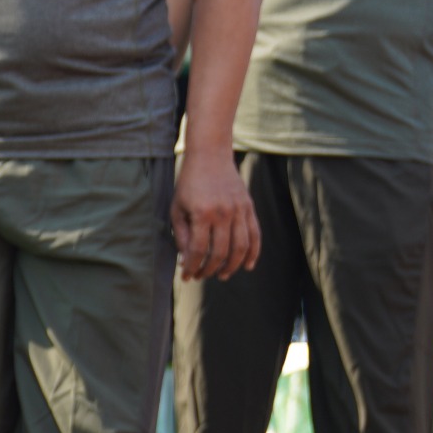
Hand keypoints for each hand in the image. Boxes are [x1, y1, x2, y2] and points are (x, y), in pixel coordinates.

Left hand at [171, 149, 257, 281]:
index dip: (192, 267)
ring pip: (241, 247)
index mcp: (202, 214)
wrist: (210, 156)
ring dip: (232, 266)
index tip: (187, 277)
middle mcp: (223, 212)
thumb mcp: (177, 209)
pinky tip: (247, 265)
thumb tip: (187, 261)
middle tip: (202, 276)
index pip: (199, 250)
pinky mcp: (249, 206)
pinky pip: (255, 234)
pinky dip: (253, 252)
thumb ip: (182, 236)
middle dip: (209, 269)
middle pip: (220, 252)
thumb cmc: (189, 184)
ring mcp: (239, 209)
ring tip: (222, 275)